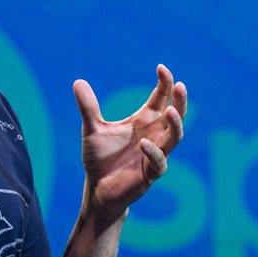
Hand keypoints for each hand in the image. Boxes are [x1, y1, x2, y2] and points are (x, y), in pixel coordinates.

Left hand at [73, 64, 185, 223]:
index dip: (164, 82)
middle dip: (179, 100)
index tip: (161, 67)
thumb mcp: (91, 130)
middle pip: (176, 114)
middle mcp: (155, 135)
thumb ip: (88, 107)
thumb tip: (77, 81)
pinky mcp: (151, 173)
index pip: (161, 97)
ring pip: (175, 137)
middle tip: (180, 85)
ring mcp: (155, 154)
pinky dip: (153, 152)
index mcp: (144, 120)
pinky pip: (158, 162)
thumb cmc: (100, 158)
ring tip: (170, 111)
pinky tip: (143, 143)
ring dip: (175, 124)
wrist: (98, 188)